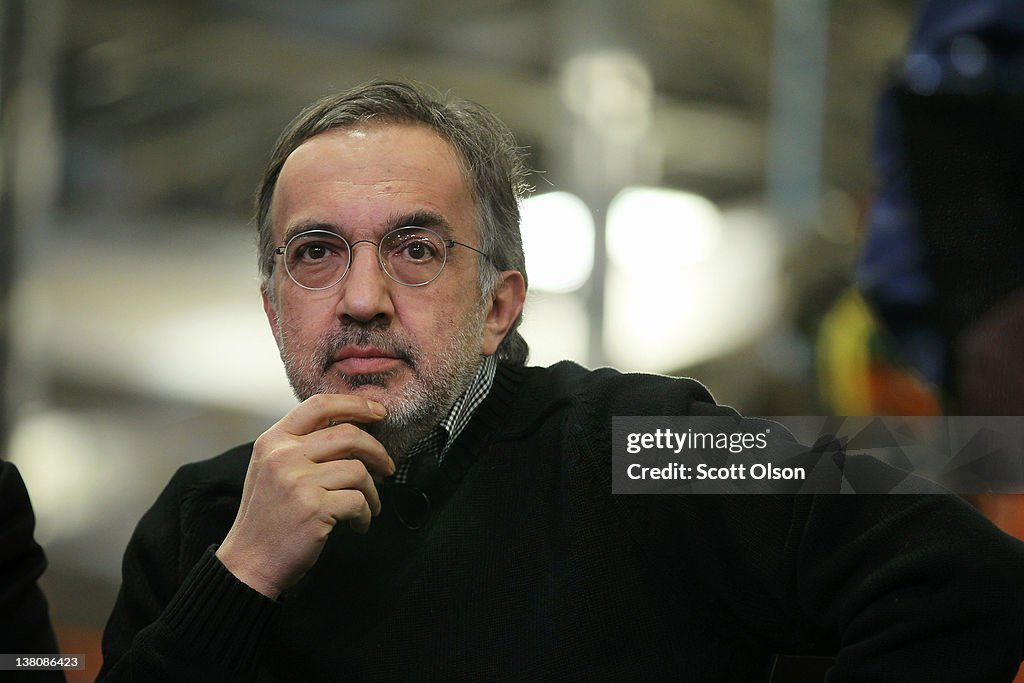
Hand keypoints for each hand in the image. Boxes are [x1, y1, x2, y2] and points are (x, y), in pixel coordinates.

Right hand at [216, 394, 394, 598]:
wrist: (249, 563)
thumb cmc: (268, 517)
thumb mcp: (272, 469)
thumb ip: (302, 446)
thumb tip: (353, 429)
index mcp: (274, 441)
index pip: (319, 405)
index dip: (355, 404)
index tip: (378, 412)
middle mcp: (283, 456)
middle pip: (348, 434)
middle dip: (377, 450)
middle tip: (387, 466)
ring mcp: (298, 481)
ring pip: (358, 470)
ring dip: (373, 490)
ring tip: (370, 504)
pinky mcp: (314, 508)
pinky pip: (358, 501)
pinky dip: (366, 514)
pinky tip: (359, 524)